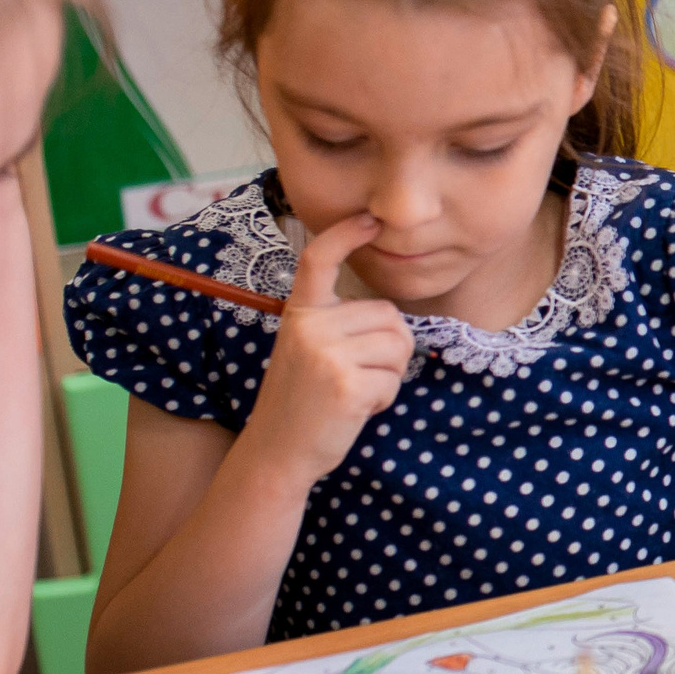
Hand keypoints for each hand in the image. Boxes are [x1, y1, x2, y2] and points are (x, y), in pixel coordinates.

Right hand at [240, 213, 413, 483]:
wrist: (275, 454)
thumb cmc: (302, 403)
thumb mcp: (309, 351)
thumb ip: (340, 326)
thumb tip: (392, 317)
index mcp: (299, 312)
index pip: (319, 260)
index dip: (346, 234)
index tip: (369, 219)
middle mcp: (309, 326)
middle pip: (390, 317)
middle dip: (388, 350)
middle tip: (351, 378)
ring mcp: (326, 353)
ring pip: (398, 346)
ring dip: (388, 376)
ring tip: (351, 393)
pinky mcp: (346, 384)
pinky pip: (393, 380)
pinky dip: (383, 400)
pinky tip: (354, 411)